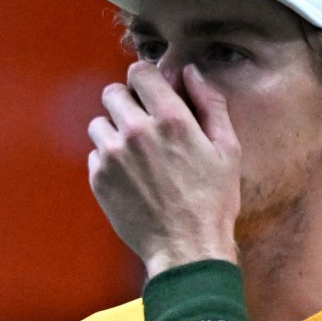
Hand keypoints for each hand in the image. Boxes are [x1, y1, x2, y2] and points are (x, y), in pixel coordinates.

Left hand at [87, 62, 239, 274]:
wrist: (186, 248)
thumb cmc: (213, 201)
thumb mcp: (227, 150)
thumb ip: (210, 104)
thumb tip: (191, 73)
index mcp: (170, 119)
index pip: (139, 72)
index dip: (146, 80)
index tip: (151, 93)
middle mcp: (136, 131)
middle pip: (112, 92)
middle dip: (127, 102)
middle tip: (143, 124)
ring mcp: (113, 155)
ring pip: (98, 123)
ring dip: (114, 132)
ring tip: (136, 155)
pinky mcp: (99, 178)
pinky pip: (94, 154)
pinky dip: (108, 160)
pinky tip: (132, 178)